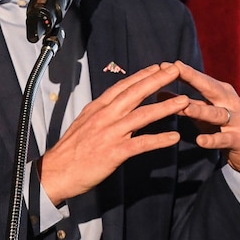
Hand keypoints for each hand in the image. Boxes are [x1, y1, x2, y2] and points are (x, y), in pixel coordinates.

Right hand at [40, 63, 191, 205]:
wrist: (55, 173)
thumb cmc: (70, 151)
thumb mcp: (83, 123)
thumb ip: (101, 113)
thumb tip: (114, 104)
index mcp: (97, 108)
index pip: (123, 86)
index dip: (143, 75)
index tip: (158, 67)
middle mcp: (105, 117)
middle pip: (135, 94)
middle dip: (158, 81)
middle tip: (176, 71)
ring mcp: (110, 134)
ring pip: (143, 116)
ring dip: (165, 107)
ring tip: (184, 101)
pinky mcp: (114, 152)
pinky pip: (141, 144)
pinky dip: (159, 140)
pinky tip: (174, 137)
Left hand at [168, 61, 239, 180]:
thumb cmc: (224, 128)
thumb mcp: (205, 115)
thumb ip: (184, 104)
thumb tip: (158, 93)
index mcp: (222, 93)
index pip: (201, 79)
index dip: (183, 72)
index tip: (163, 65)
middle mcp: (230, 102)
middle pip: (210, 88)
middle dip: (192, 78)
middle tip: (175, 69)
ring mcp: (236, 120)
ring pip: (216, 113)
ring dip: (200, 110)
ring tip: (185, 107)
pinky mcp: (239, 139)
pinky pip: (224, 139)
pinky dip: (212, 139)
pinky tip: (200, 140)